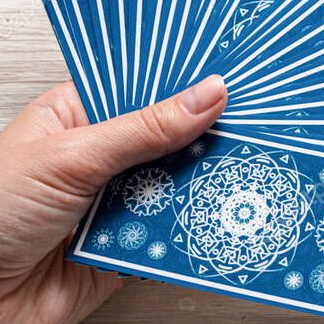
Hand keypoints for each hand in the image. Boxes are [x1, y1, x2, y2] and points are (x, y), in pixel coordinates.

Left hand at [0, 76, 226, 323]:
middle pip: (168, 137)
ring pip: (177, 183)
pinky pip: (172, 229)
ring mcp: (114, 201)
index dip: (184, 84)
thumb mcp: (72, 157)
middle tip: (251, 125)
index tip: (233, 78)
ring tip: (244, 165)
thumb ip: (145, 128)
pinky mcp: (128, 245)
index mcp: (76, 118)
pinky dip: (193, 224)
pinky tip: (219, 210)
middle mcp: (99, 157)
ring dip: (202, 181)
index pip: (142, 88)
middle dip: (203, 135)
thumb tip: (207, 94)